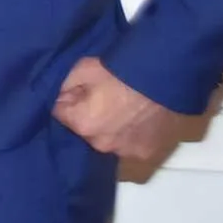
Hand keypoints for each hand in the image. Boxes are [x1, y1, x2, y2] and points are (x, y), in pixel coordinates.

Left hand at [54, 56, 188, 165]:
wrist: (165, 76)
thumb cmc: (122, 71)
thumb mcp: (83, 69)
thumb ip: (63, 86)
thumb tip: (58, 97)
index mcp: (83, 125)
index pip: (61, 113)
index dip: (70, 99)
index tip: (81, 89)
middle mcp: (102, 145)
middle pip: (86, 129)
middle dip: (89, 115)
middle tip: (105, 96)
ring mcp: (127, 151)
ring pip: (109, 139)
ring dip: (111, 128)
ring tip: (125, 108)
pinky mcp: (148, 153)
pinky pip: (132, 144)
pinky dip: (132, 135)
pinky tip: (139, 119)